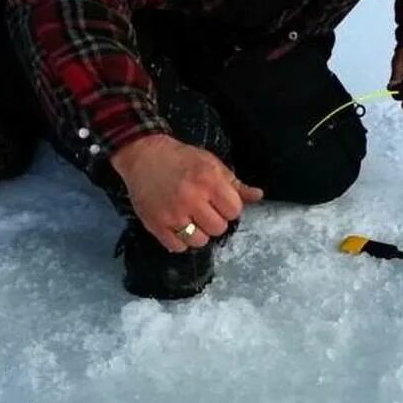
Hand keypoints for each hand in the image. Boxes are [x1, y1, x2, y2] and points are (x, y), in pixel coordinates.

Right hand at [110, 134, 263, 252]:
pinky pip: (178, 247)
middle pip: (218, 228)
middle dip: (214, 220)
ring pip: (200, 241)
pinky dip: (180, 241)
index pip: (234, 211)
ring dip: (198, 233)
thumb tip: (258, 196)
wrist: (143, 155)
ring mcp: (173, 213)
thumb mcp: (211, 165)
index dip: (229, 208)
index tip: (219, 202)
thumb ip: (235, 184)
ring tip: (190, 219)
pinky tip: (177, 226)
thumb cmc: (181, 159)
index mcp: (209, 181)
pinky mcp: (156, 224)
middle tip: (203, 209)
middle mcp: (192, 198)